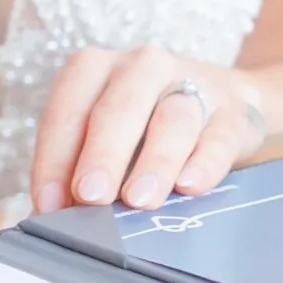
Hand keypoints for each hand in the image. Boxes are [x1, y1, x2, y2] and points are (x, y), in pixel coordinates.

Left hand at [31, 46, 268, 216]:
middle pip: (119, 109)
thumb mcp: (105, 136)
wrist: (224, 103)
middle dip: (102, 156)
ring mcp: (193, 84)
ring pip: (173, 120)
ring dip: (154, 162)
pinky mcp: (233, 112)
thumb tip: (54, 216)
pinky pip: (218, 137)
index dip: (55, 157)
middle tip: (90, 196)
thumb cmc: (144, 126)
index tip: (49, 203)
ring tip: (139, 200)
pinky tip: (189, 186)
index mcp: (96, 67)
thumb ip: (78, 168)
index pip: (68, 110)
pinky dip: (204, 163)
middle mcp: (142, 66)